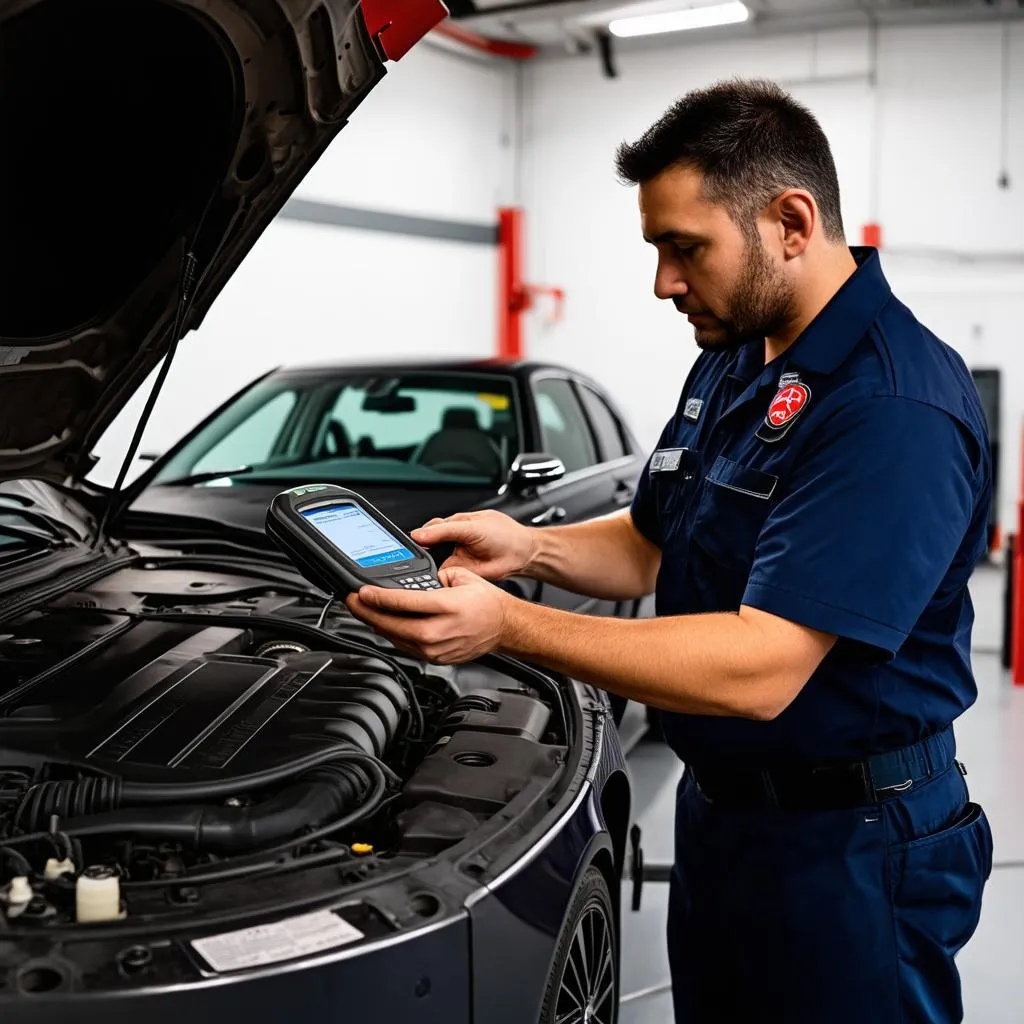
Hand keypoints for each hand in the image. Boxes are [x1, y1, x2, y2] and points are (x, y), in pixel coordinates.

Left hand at [345, 567, 509, 663]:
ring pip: (396, 638)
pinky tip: (383, 623)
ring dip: (376, 625)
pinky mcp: (434, 658)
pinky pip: (406, 646)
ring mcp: (436, 648)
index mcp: (447, 607)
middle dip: (367, 613)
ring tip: (363, 611)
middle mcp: (440, 631)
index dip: (378, 598)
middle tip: (352, 601)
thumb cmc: (485, 602)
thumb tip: (408, 582)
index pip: (404, 603)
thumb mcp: (461, 577)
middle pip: (393, 625)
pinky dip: (392, 634)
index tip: (362, 592)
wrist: (503, 626)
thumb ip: (433, 578)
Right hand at [411, 510, 537, 580]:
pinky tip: (434, 576)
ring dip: (426, 565)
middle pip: (426, 546)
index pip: (428, 528)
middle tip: (414, 556)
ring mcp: (455, 558)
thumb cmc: (504, 534)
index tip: (410, 542)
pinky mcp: (459, 573)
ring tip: (422, 567)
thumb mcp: (472, 527)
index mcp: (453, 524)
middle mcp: (452, 541)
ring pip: (432, 563)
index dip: (418, 535)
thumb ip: (445, 530)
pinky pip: (443, 576)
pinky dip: (437, 577)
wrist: (522, 554)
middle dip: (419, 551)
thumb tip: (420, 533)